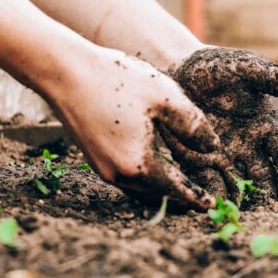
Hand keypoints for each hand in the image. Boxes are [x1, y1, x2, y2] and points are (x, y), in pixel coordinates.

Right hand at [47, 46, 218, 210]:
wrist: (64, 71)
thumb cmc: (116, 80)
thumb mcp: (165, 97)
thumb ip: (193, 125)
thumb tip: (213, 147)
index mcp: (139, 164)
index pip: (176, 190)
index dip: (196, 198)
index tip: (213, 206)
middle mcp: (119, 175)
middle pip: (158, 196)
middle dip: (180, 200)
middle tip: (201, 201)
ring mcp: (103, 169)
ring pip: (140, 190)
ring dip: (162, 192)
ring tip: (182, 187)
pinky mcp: (94, 159)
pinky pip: (127, 179)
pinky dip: (146, 180)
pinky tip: (155, 168)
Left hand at [164, 47, 277, 199]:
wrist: (178, 72)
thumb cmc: (217, 68)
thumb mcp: (245, 69)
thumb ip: (275, 78)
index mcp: (267, 125)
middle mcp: (250, 147)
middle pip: (264, 176)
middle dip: (269, 194)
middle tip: (273, 213)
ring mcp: (226, 158)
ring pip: (240, 185)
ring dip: (243, 201)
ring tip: (245, 217)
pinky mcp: (201, 163)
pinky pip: (209, 183)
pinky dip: (214, 196)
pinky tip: (215, 209)